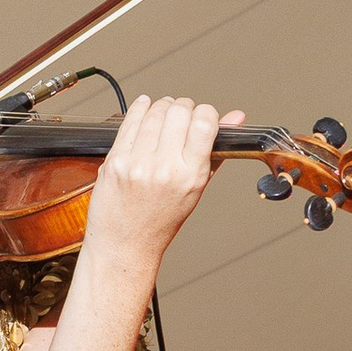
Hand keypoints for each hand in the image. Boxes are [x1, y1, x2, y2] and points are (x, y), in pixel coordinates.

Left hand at [80, 96, 240, 278]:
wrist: (125, 244)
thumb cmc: (162, 219)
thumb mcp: (196, 188)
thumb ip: (215, 150)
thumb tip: (236, 117)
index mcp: (191, 176)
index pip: (205, 122)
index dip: (205, 112)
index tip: (202, 116)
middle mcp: (165, 169)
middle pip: (179, 111)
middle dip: (182, 107)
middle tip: (180, 114)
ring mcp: (137, 164)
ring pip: (154, 112)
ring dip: (161, 106)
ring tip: (163, 114)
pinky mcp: (115, 161)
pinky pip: (129, 120)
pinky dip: (139, 108)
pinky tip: (144, 108)